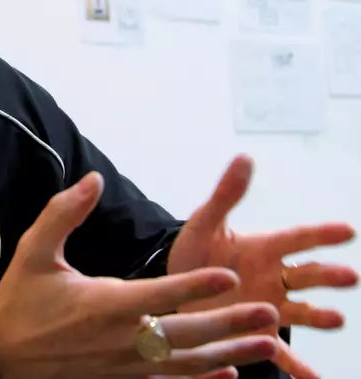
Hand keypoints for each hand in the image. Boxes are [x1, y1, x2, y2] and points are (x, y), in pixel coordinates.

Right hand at [0, 172, 279, 378]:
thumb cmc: (19, 302)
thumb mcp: (33, 251)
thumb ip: (63, 213)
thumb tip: (94, 179)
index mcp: (101, 305)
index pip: (158, 296)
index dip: (194, 286)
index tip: (228, 275)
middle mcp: (119, 339)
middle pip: (184, 334)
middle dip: (229, 323)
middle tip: (269, 313)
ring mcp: (123, 366)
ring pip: (186, 363)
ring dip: (230, 353)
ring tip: (268, 345)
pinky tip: (230, 374)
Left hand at [167, 155, 358, 378]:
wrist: (172, 291)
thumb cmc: (194, 254)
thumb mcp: (204, 224)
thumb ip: (225, 195)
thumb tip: (245, 157)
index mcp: (263, 249)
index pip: (296, 238)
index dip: (320, 235)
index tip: (347, 230)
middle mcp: (274, 279)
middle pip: (306, 275)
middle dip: (328, 275)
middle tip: (349, 276)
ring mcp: (269, 308)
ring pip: (301, 312)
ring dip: (319, 316)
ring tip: (335, 318)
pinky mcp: (256, 334)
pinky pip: (280, 354)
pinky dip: (298, 368)